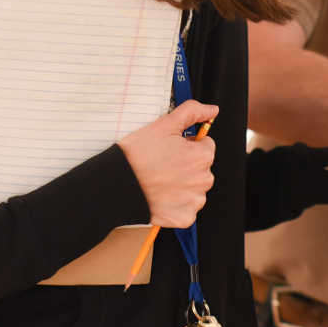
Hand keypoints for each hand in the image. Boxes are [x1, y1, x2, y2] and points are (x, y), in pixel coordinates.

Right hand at [117, 101, 218, 226]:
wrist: (115, 184)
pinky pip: (186, 209)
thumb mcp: (164, 125)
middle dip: (186, 165)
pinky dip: (176, 204)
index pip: (205, 146)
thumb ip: (192, 112)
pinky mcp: (184, 217)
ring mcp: (194, 201)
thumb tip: (212, 109)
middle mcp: (204, 180)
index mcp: (203, 157)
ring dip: (182, 185)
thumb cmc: (137, 155)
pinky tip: (161, 196)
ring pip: (194, 189)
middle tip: (162, 164)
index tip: (170, 149)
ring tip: (159, 180)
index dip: (187, 145)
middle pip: (201, 168)